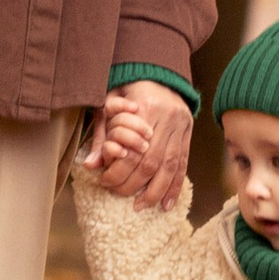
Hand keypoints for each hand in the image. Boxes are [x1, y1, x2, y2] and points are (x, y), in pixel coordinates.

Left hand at [83, 81, 191, 209]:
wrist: (158, 73)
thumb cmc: (128, 90)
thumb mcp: (110, 105)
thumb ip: (101, 136)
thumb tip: (91, 166)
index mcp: (145, 107)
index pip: (132, 149)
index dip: (119, 170)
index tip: (106, 181)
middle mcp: (167, 118)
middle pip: (150, 161)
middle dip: (134, 184)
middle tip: (119, 195)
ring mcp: (180, 126)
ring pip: (169, 166)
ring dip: (156, 191)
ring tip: (142, 206)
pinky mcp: (188, 134)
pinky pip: (183, 164)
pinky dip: (175, 186)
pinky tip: (166, 204)